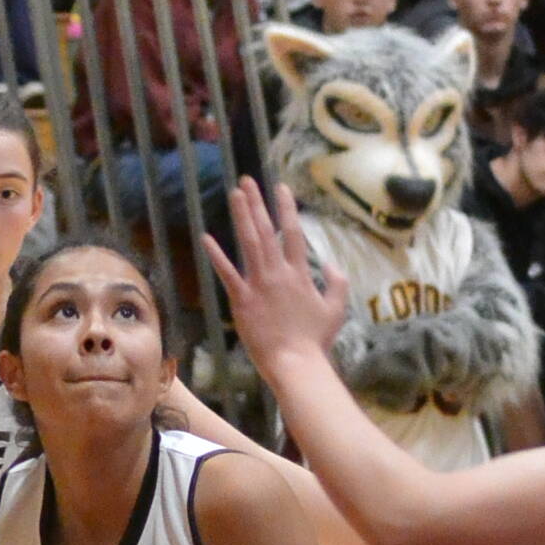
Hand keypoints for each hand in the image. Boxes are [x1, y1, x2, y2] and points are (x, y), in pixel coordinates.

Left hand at [207, 181, 350, 381]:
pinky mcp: (242, 301)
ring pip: (249, 243)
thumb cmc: (315, 341)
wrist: (296, 364)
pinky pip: (227, 274)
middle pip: (267, 231)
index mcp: (300, 274)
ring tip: (235, 194)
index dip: (287, 208)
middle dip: (257, 203)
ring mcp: (258, 285)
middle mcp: (278, 273)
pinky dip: (217, 255)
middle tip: (247, 180)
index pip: (294, 233)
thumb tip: (333, 263)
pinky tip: (206, 237)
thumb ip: (337, 283)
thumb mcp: (335, 310)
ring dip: (241, 216)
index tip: (281, 188)